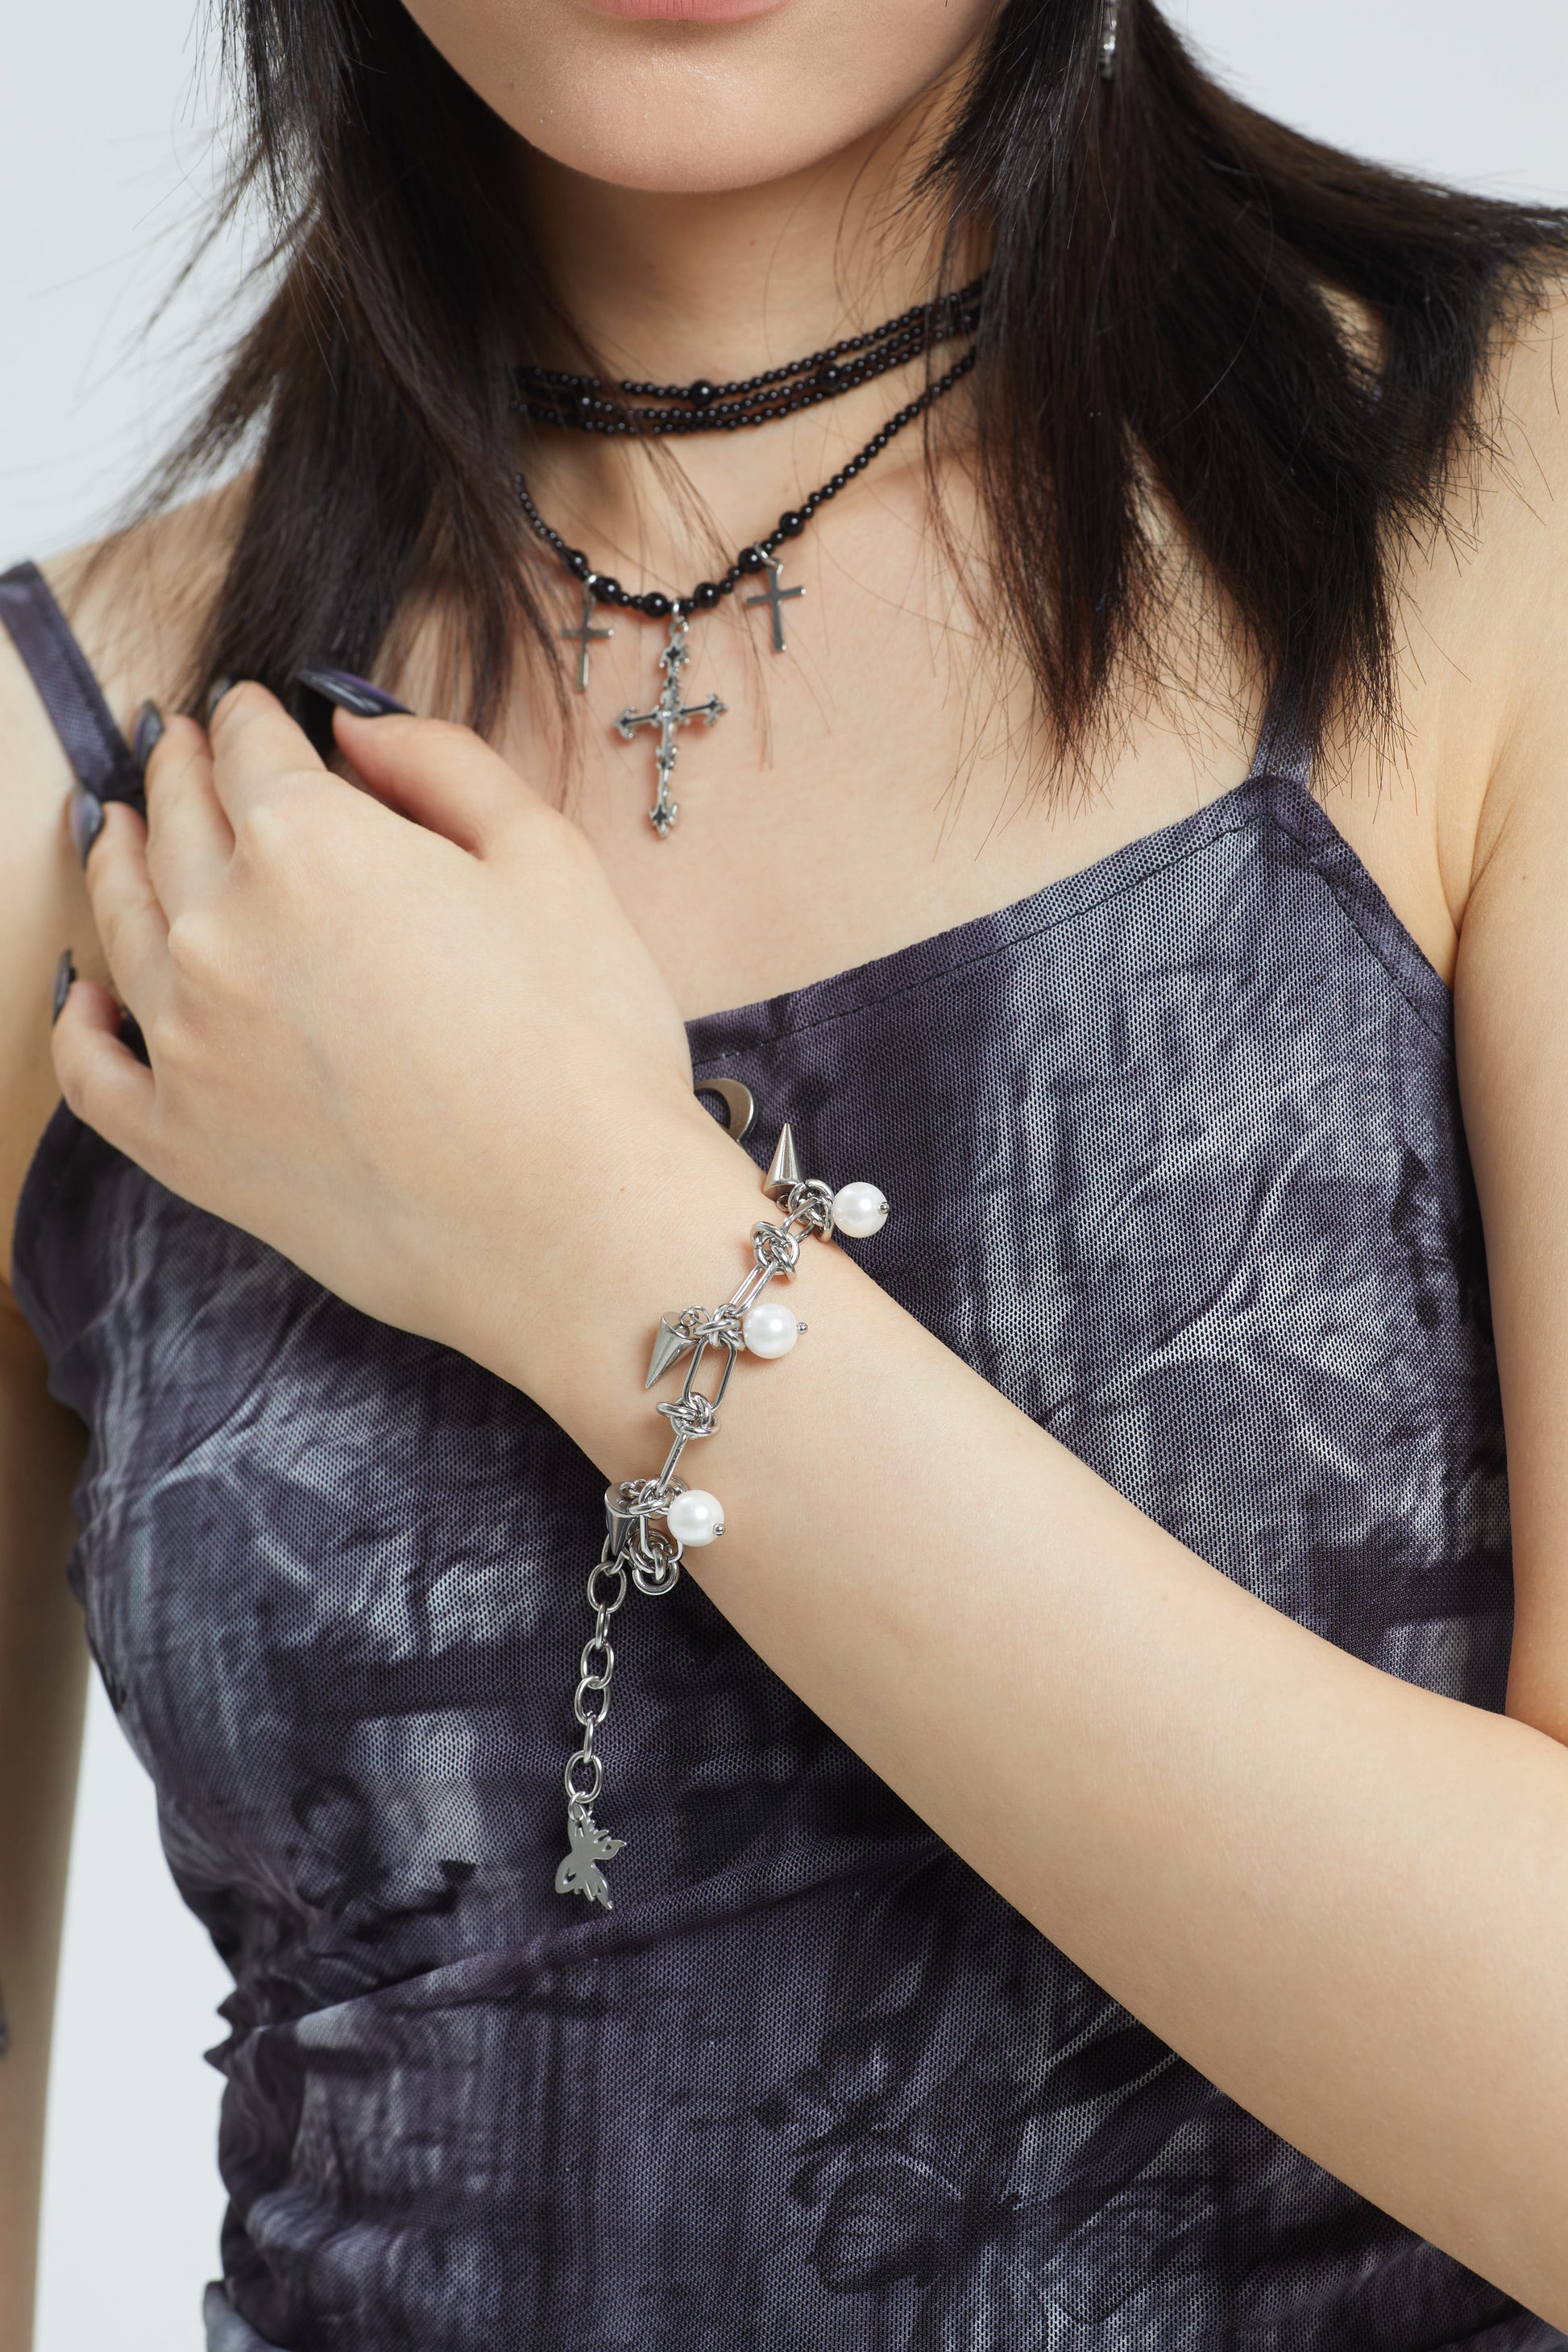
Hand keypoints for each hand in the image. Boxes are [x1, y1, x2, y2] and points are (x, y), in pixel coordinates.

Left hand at [50, 685, 713, 1386]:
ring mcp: (188, 1043)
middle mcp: (220, 930)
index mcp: (306, 843)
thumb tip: (358, 732)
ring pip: (121, 925)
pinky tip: (82, 994)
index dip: (253, 717)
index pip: (253, 749)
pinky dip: (75, 1022)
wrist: (578, 1226)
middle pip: (175, 824)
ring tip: (113, 830)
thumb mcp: (549, 859)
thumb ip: (445, 766)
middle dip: (181, 774)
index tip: (252, 709)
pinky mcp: (185, 1147)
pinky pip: (92, 1072)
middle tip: (183, 749)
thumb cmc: (586, 1047)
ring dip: (114, 860)